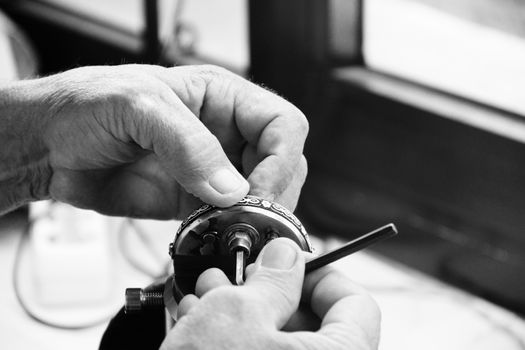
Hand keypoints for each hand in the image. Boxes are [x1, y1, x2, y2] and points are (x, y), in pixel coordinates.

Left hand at [0, 65, 307, 216]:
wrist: (49, 145)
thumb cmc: (86, 106)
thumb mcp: (139, 107)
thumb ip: (189, 145)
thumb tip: (233, 189)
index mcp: (222, 97)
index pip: (282, 125)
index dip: (281, 160)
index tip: (257, 192)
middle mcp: (225, 132)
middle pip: (282, 164)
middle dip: (272, 194)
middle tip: (247, 218)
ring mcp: (212, 169)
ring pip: (260, 197)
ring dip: (252, 218)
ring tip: (228, 229)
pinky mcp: (194, 199)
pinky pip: (228, 219)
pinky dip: (228, 232)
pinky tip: (211, 235)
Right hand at [162, 238, 380, 349]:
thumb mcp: (237, 315)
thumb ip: (272, 278)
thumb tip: (286, 256)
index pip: (357, 304)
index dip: (319, 274)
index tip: (289, 264)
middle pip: (316, 327)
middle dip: (272, 294)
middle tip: (241, 279)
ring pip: (282, 349)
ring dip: (248, 317)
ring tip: (212, 296)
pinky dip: (239, 347)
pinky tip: (204, 326)